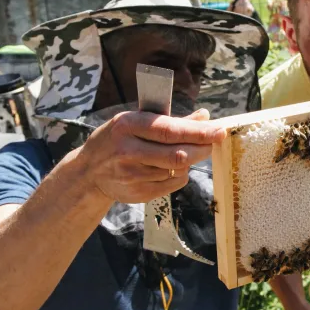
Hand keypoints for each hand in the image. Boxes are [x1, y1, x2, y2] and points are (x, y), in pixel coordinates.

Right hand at [78, 108, 225, 204]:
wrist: (89, 171)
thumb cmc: (120, 139)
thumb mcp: (137, 121)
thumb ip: (171, 121)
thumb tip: (204, 116)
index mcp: (128, 125)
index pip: (170, 130)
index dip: (198, 132)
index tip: (220, 131)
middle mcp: (127, 150)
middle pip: (177, 154)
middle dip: (201, 148)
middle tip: (213, 143)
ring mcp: (131, 175)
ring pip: (177, 170)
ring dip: (188, 161)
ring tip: (183, 153)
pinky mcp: (136, 193)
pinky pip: (172, 184)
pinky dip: (179, 175)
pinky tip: (170, 168)